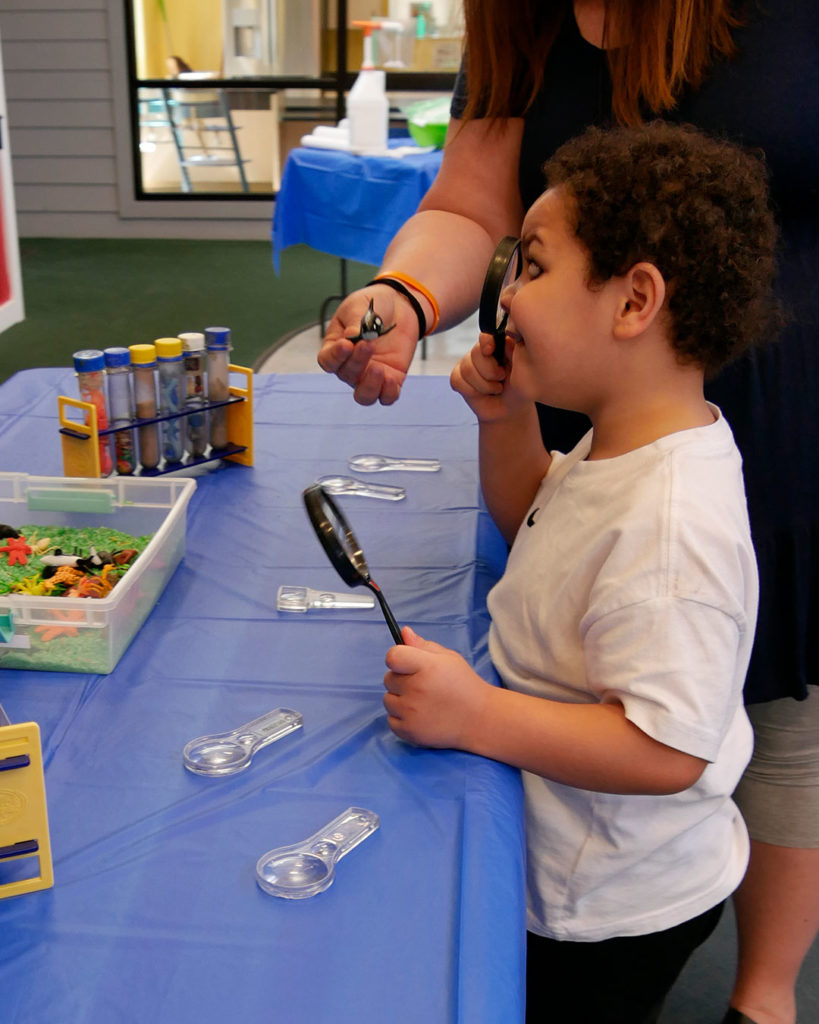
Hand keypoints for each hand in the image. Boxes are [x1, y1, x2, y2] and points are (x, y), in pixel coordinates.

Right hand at [317, 286, 419, 405]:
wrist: (399, 306)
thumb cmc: (372, 306)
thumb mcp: (358, 307)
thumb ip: (354, 322)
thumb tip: (352, 336)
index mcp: (336, 348)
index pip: (328, 361)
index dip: (335, 357)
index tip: (347, 344)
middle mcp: (351, 366)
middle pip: (347, 375)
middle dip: (357, 361)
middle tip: (368, 342)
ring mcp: (370, 375)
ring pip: (364, 396)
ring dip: (369, 387)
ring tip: (378, 368)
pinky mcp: (391, 379)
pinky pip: (387, 397)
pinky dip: (388, 393)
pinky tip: (391, 379)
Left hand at [383, 626, 490, 748]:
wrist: (479, 719)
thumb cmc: (464, 684)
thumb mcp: (449, 658)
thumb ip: (423, 645)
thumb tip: (403, 632)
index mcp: (427, 667)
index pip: (393, 656)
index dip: (397, 658)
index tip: (406, 663)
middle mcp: (416, 689)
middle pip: (388, 678)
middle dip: (402, 679)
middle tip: (423, 685)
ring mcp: (411, 712)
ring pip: (388, 700)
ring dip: (400, 699)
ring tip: (422, 701)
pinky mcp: (409, 731)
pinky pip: (391, 719)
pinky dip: (401, 718)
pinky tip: (420, 715)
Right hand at [449, 331, 525, 421]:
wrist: (508, 410)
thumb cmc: (517, 389)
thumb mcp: (521, 371)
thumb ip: (513, 353)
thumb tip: (506, 339)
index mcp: (497, 346)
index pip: (486, 336)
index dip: (486, 342)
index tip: (490, 351)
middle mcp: (480, 352)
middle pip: (475, 354)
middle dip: (490, 372)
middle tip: (502, 379)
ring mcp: (466, 364)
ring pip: (467, 370)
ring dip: (485, 385)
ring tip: (496, 389)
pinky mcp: (457, 378)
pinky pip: (458, 381)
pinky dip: (472, 391)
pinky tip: (482, 393)